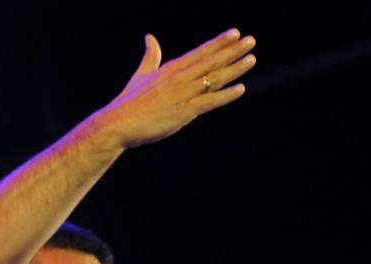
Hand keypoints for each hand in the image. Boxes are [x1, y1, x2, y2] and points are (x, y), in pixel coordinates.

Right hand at [96, 29, 256, 148]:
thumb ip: (151, 56)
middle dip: (232, 50)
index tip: (235, 33)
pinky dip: (226, 95)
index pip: (201, 52)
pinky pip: (210, 102)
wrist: (118, 123)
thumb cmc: (130, 101)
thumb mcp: (142, 73)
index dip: (219, 42)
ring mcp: (183, 94)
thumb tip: (149, 37)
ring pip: (214, 78)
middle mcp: (180, 77)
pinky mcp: (184, 111)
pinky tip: (241, 89)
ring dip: (234, 68)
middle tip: (251, 40)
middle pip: (211, 61)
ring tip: (251, 59)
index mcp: (172, 68)